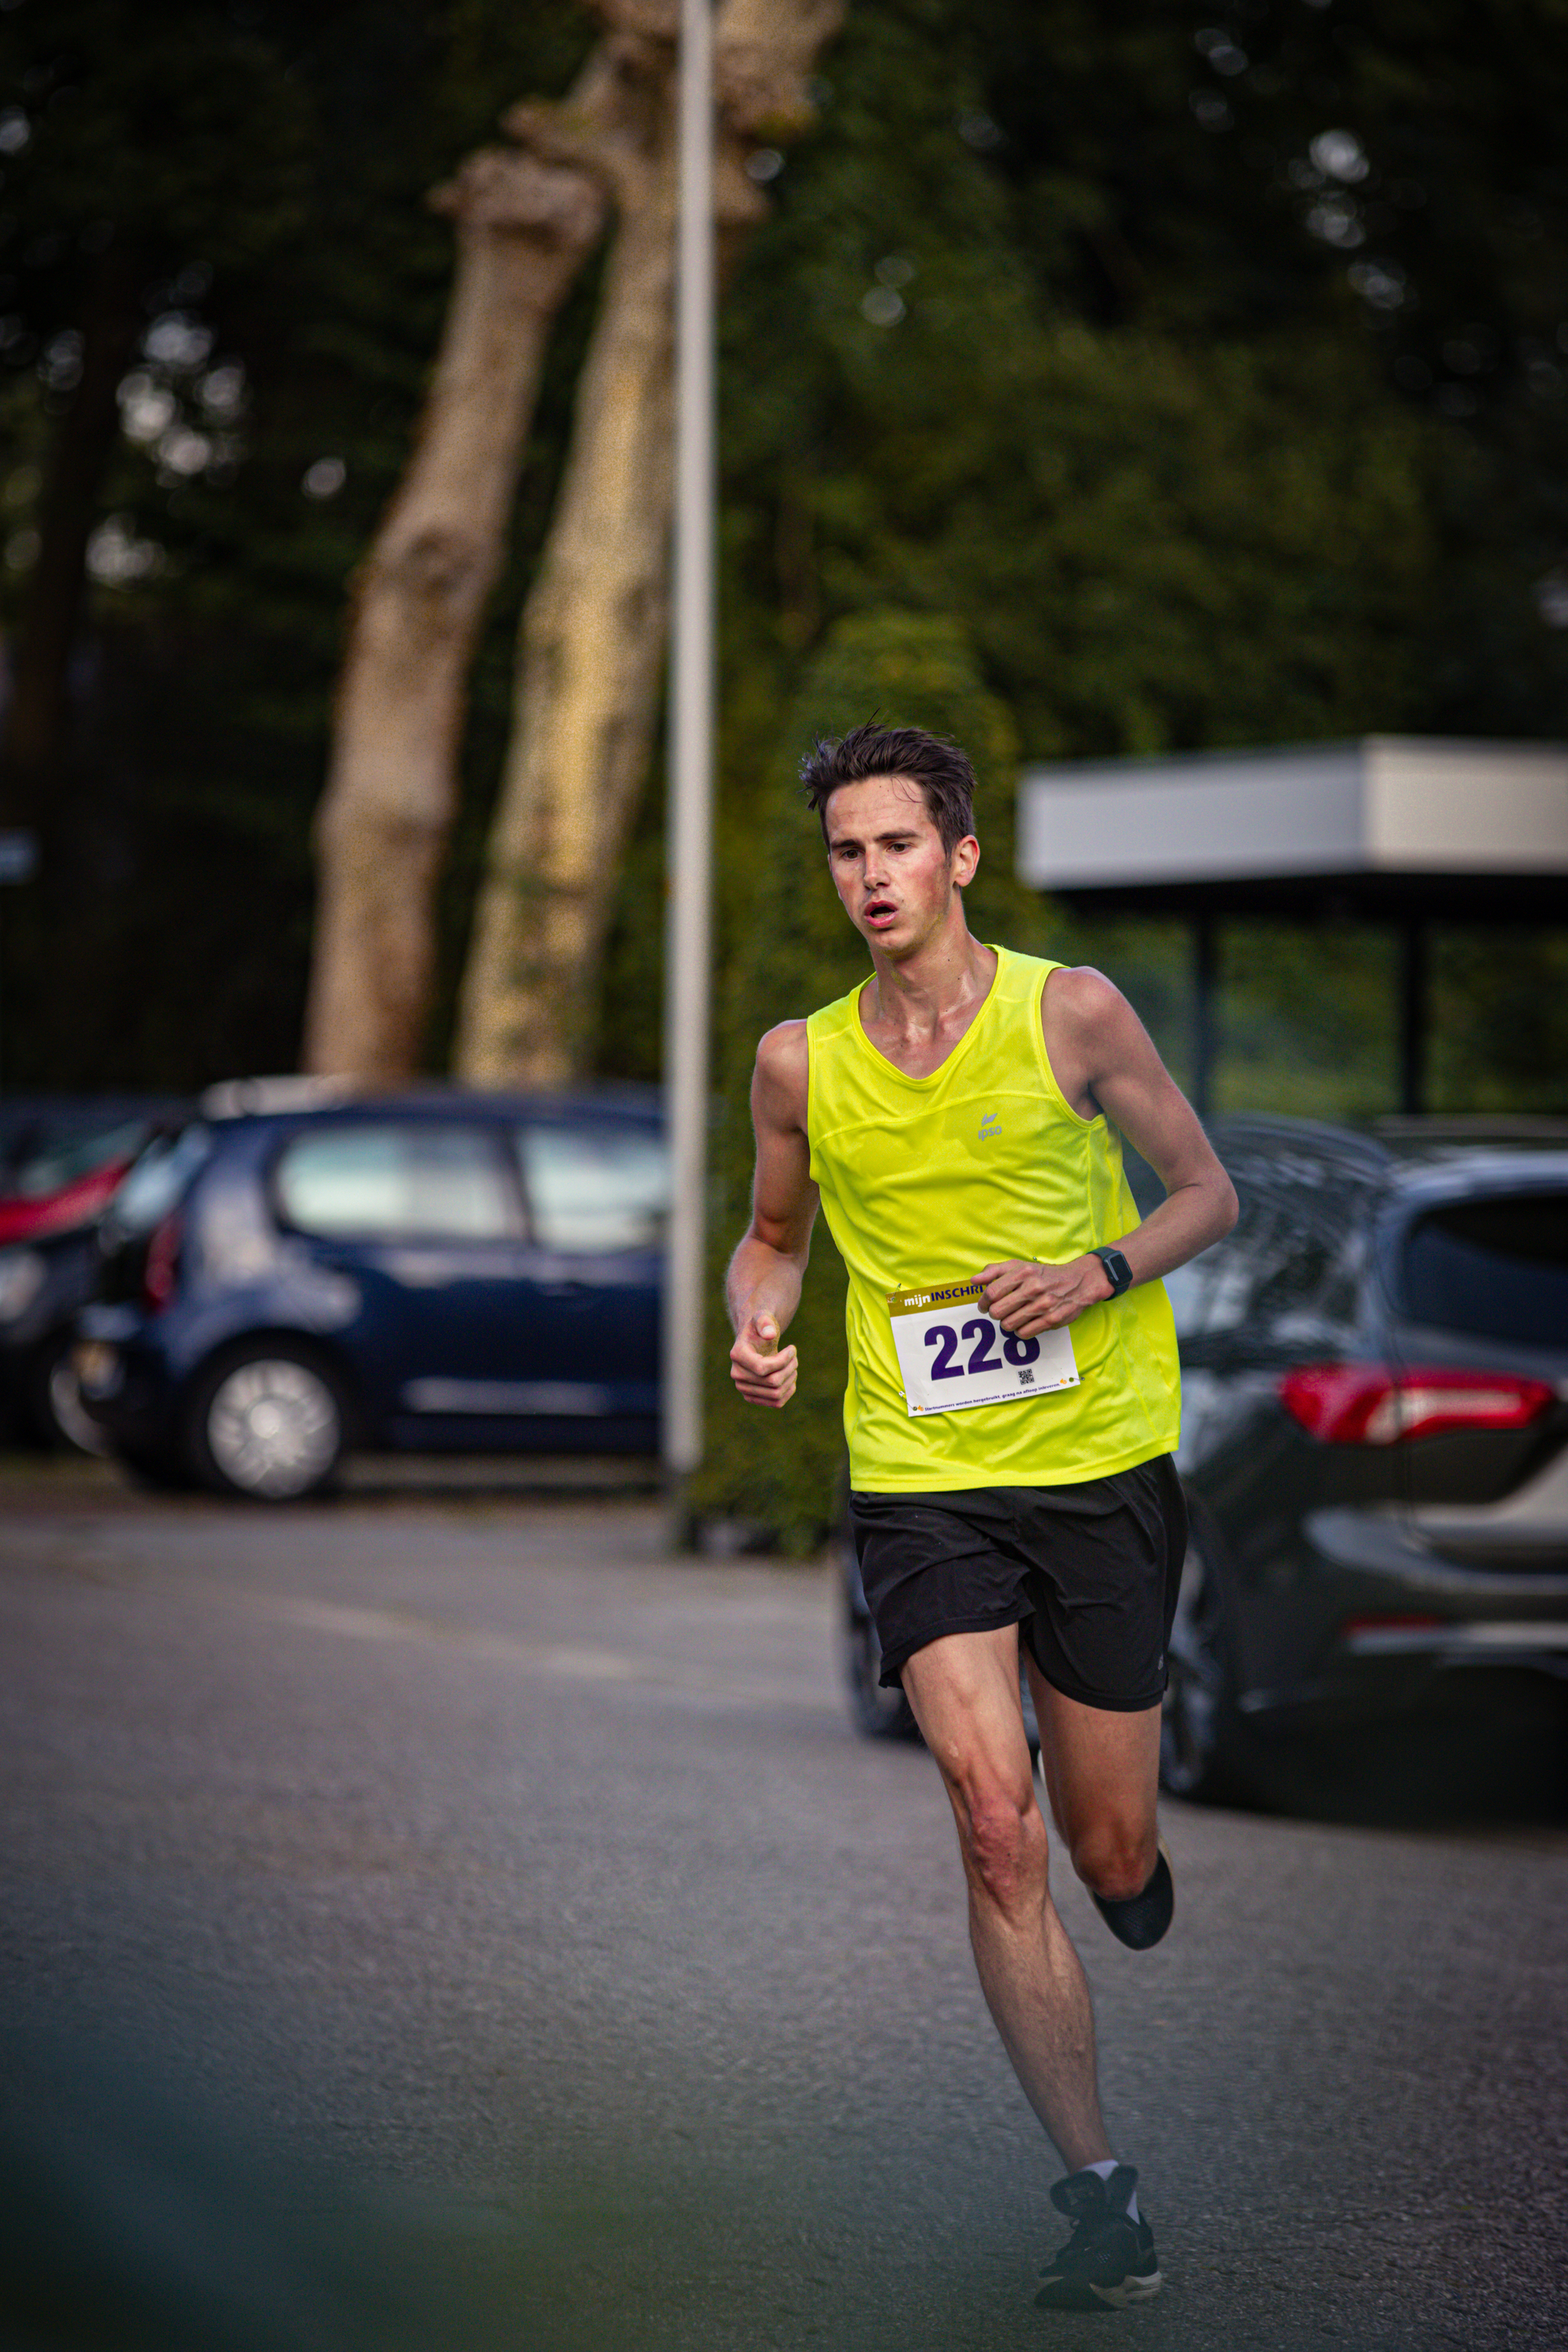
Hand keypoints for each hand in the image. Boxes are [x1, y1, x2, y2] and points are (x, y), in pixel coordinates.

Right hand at [730, 1311, 798, 1407]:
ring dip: (791, 1379)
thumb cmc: (760, 1327)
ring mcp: (743, 1388)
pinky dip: (788, 1391)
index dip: (783, 1360)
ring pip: (776, 1394)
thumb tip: (770, 1334)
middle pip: (772, 1382)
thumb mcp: (762, 1318)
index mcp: (737, 1355)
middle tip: (794, 1357)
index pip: (762, 1368)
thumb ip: (765, 1322)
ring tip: (793, 1365)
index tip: (793, 1348)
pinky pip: (776, 1403)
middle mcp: (737, 1374)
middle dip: (790, 1368)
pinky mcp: (753, 1397)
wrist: (755, 1341)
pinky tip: (791, 1377)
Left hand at [976, 1254, 1111, 1336]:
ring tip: (1013, 1316)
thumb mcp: (1020, 1265)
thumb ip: (995, 1271)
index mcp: (1023, 1272)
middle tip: (999, 1312)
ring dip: (1007, 1323)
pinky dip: (1020, 1331)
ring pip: (1008, 1325)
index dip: (982, 1302)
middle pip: (997, 1311)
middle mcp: (1033, 1287)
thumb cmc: (1044, 1275)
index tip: (983, 1306)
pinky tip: (1024, 1323)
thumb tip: (974, 1281)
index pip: (991, 1292)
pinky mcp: (1052, 1320)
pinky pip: (1023, 1333)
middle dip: (994, 1314)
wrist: (1079, 1282)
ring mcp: (1043, 1305)